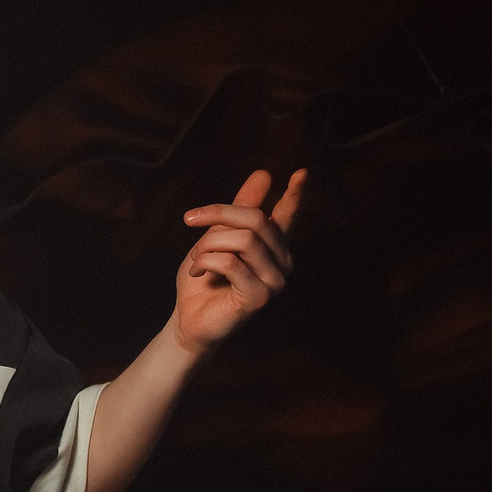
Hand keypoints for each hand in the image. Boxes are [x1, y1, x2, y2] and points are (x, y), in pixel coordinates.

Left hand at [171, 168, 305, 355]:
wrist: (189, 319)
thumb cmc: (203, 279)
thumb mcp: (216, 237)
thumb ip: (239, 210)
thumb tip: (264, 175)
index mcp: (273, 245)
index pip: (287, 216)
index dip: (295, 194)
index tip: (302, 172)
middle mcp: (281, 262)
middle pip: (256, 220)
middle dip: (219, 215)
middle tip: (190, 219)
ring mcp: (275, 281)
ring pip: (244, 240)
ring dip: (208, 244)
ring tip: (196, 258)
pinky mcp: (260, 297)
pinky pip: (230, 262)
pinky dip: (205, 262)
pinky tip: (198, 272)